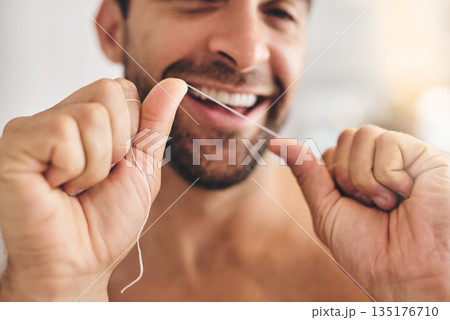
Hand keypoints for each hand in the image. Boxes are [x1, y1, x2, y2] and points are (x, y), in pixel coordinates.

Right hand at [0, 78, 186, 300]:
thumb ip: (156, 122)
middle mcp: (60, 117)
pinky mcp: (16, 142)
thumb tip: (176, 83)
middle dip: (117, 146)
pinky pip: (63, 133)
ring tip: (73, 186)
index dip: (131, 132)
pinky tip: (55, 187)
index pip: (122, 89)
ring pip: (92, 115)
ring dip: (95, 165)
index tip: (114, 166)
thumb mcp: (144, 167)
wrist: (82, 261)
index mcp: (87, 120)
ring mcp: (35, 128)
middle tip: (93, 178)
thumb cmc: (107, 221)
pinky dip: (73, 169)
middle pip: (110, 92)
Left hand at [270, 125, 449, 300]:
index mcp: (362, 175)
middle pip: (345, 137)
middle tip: (368, 206)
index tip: (348, 203)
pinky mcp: (426, 156)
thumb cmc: (368, 251)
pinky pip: (387, 142)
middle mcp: (383, 163)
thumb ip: (306, 173)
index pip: (332, 151)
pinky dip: (389, 176)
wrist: (405, 274)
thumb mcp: (326, 210)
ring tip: (388, 204)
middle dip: (346, 176)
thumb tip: (277, 143)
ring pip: (363, 135)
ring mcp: (405, 157)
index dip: (332, 177)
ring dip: (365, 178)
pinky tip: (407, 196)